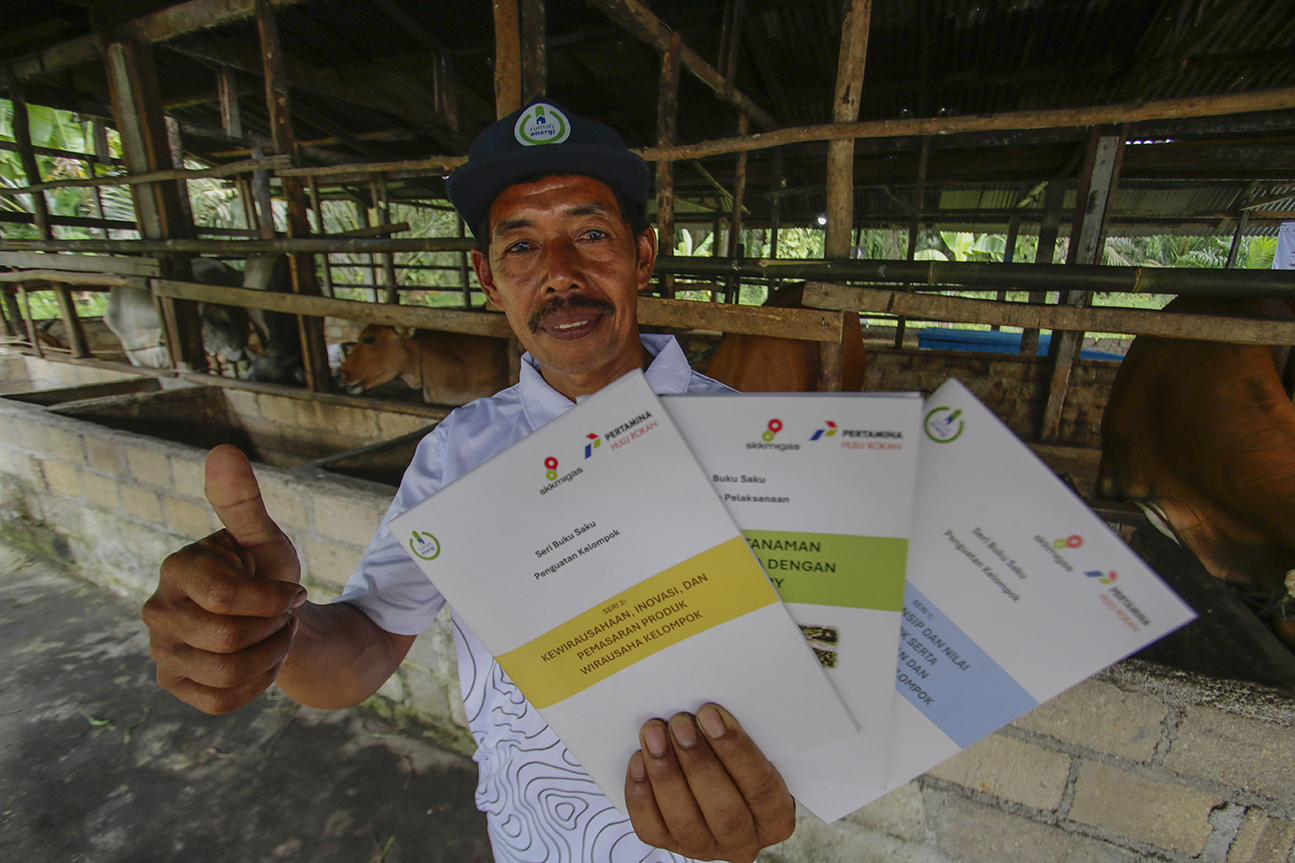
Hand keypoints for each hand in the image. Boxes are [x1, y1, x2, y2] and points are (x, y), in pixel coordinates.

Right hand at [142, 444, 305, 713]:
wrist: (267, 617)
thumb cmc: (265, 571)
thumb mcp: (264, 538)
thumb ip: (243, 501)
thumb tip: (223, 451)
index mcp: (176, 569)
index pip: (226, 597)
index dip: (273, 599)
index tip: (293, 592)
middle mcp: (156, 611)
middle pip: (228, 638)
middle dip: (273, 630)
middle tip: (283, 617)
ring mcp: (161, 651)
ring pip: (227, 673)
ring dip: (269, 657)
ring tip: (273, 637)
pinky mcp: (174, 685)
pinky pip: (221, 700)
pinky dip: (256, 684)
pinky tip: (261, 662)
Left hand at [625, 703, 794, 862]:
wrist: (721, 786)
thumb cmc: (740, 764)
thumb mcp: (756, 751)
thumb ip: (737, 738)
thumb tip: (707, 713)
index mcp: (775, 817)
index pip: (760, 786)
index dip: (735, 750)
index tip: (711, 716)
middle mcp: (742, 840)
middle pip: (722, 809)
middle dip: (697, 761)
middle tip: (680, 723)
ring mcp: (706, 847)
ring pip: (684, 820)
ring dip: (666, 772)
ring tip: (654, 735)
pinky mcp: (671, 845)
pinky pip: (652, 827)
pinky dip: (642, 793)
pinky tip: (640, 760)